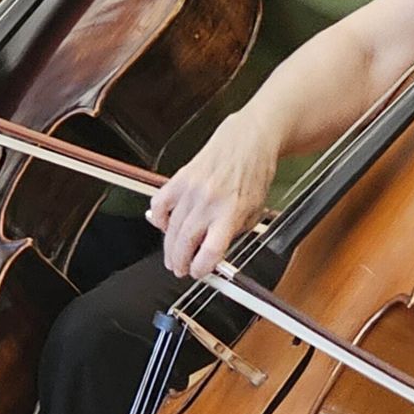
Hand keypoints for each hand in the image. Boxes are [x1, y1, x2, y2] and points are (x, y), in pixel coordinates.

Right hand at [147, 111, 277, 278]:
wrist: (249, 140)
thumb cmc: (254, 173)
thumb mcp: (255, 211)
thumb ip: (235, 233)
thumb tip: (216, 253)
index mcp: (232, 212)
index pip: (210, 251)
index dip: (201, 268)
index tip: (199, 272)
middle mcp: (210, 202)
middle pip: (186, 242)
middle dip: (180, 262)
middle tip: (180, 269)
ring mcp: (192, 190)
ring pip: (171, 228)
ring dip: (169, 247)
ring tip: (172, 257)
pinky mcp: (180, 178)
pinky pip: (160, 203)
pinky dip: (158, 218)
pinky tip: (163, 225)